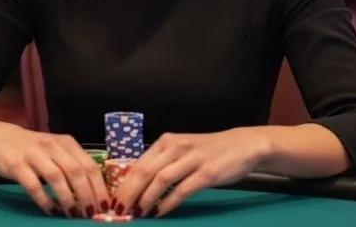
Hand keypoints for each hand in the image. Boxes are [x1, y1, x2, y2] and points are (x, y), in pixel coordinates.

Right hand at [0, 122, 109, 217]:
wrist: (0, 137)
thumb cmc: (35, 148)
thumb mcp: (57, 150)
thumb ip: (73, 165)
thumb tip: (94, 193)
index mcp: (67, 143)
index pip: (89, 165)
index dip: (99, 187)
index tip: (106, 205)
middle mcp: (53, 146)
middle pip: (75, 171)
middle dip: (86, 195)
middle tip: (90, 214)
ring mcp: (34, 154)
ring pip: (56, 177)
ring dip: (67, 198)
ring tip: (72, 214)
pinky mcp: (17, 165)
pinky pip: (33, 185)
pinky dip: (44, 200)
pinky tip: (51, 210)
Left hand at [113, 128, 267, 217]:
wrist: (241, 145)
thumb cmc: (208, 151)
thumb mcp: (181, 151)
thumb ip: (161, 163)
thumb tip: (137, 185)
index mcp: (166, 142)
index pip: (138, 164)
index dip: (124, 184)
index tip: (114, 202)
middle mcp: (176, 147)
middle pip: (145, 171)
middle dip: (129, 193)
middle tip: (120, 211)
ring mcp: (192, 159)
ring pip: (160, 180)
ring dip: (146, 199)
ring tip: (138, 214)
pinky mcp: (207, 172)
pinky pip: (182, 189)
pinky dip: (168, 202)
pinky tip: (161, 213)